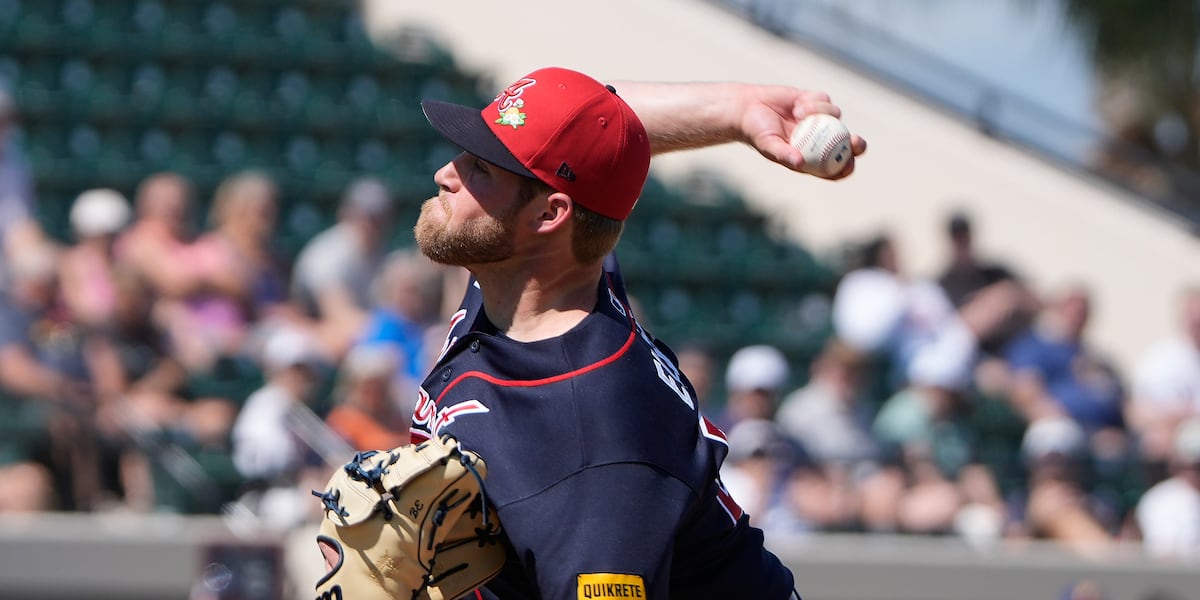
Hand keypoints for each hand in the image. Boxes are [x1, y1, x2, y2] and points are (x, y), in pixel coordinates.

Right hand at [737, 85, 866, 178]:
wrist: (748, 107)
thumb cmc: (756, 132)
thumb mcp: (768, 145)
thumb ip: (784, 154)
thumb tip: (800, 162)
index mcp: (810, 156)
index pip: (834, 167)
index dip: (846, 167)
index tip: (849, 164)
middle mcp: (819, 139)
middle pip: (847, 144)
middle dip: (856, 144)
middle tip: (855, 140)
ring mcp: (819, 119)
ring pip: (835, 115)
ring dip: (821, 112)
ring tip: (798, 113)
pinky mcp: (815, 101)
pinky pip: (825, 99)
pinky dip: (814, 101)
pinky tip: (797, 103)